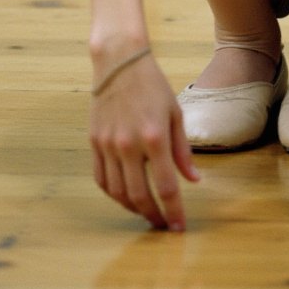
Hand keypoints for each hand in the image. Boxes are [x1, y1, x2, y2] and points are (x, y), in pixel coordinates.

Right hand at [89, 52, 199, 231]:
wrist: (119, 61)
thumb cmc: (153, 85)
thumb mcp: (175, 114)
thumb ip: (183, 151)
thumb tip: (194, 180)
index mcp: (154, 137)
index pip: (166, 186)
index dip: (174, 211)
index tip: (179, 227)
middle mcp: (128, 145)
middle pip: (139, 196)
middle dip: (153, 216)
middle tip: (163, 225)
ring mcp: (107, 144)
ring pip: (117, 193)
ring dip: (133, 208)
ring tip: (146, 211)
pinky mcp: (94, 142)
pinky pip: (101, 179)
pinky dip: (113, 194)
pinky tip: (125, 195)